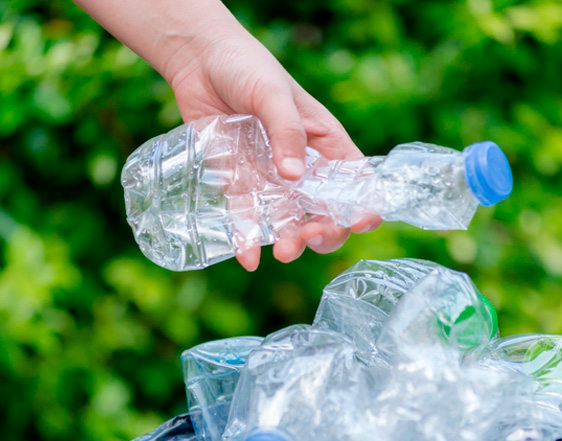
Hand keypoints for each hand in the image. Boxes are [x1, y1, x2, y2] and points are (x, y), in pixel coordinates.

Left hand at [167, 31, 381, 270]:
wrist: (198, 59)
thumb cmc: (246, 66)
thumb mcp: (272, 93)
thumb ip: (286, 132)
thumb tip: (294, 177)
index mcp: (325, 143)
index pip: (356, 182)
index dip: (364, 205)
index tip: (359, 222)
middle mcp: (303, 167)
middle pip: (326, 211)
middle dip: (326, 231)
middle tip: (310, 236)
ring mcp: (270, 178)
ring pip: (289, 221)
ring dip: (291, 242)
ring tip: (283, 253)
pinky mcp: (238, 183)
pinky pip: (247, 218)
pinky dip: (248, 240)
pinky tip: (248, 259)